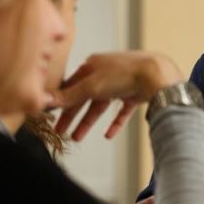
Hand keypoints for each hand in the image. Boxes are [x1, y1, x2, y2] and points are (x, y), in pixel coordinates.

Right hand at [52, 52, 181, 140]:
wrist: (157, 74)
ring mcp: (122, 83)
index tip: (51, 115)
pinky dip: (115, 122)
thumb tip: (45, 100)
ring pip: (101, 106)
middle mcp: (106, 73)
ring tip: (77, 138)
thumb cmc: (124, 73)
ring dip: (88, 122)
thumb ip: (69, 95)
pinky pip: (122, 111)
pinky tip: (108, 135)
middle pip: (84, 98)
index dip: (61, 101)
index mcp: (93, 65)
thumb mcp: (91, 85)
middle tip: (60, 131)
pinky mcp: (136, 93)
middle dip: (72, 116)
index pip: (71, 86)